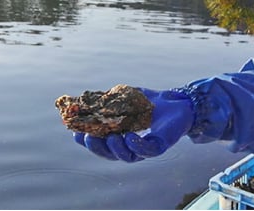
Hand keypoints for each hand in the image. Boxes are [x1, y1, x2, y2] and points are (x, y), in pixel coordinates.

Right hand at [74, 88, 194, 161]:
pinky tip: (130, 137)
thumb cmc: (151, 101)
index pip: (101, 143)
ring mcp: (146, 147)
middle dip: (98, 148)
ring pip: (127, 156)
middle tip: (89, 138)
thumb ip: (108, 100)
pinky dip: (137, 145)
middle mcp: (132, 145)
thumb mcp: (126, 98)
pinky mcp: (160, 146)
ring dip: (116, 149)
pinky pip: (147, 151)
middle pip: (110, 154)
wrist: (178, 101)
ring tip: (112, 138)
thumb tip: (85, 100)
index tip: (75, 133)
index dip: (88, 141)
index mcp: (121, 136)